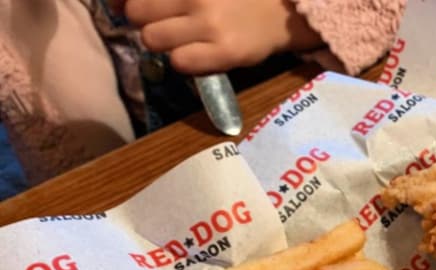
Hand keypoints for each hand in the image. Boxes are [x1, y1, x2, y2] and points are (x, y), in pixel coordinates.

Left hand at [125, 0, 321, 74]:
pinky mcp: (225, 51)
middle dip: (145, 21)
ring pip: (152, 39)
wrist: (282, 12)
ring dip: (162, 42)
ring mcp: (210, 23)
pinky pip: (180, 62)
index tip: (122, 6)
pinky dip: (183, 61)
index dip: (122, 1)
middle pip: (136, 13)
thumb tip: (116, 5)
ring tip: (182, 40)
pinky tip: (197, 55)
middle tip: (164, 24)